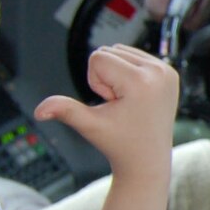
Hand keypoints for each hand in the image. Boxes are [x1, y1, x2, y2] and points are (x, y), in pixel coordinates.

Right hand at [34, 44, 178, 178]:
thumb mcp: (89, 125)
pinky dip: (129, 73)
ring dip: (117, 74)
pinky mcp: (170, 72)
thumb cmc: (120, 144)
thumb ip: (64, 110)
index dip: (95, 83)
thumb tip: (39, 110)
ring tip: (128, 101)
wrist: (148, 160)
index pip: (97, 58)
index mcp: (140, 82)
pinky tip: (137, 97)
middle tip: (120, 104)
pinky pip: (136, 56)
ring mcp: (167, 71)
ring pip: (121, 51)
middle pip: (109, 50)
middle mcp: (158, 72)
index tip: (112, 104)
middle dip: (106, 77)